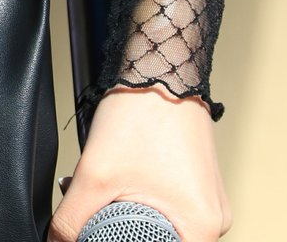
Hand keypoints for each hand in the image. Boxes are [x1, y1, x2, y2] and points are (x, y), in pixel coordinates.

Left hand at [49, 86, 231, 241]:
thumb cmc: (141, 111)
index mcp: (202, 228)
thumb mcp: (95, 174)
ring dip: (133, 219)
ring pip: (166, 229)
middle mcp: (215, 219)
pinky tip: (125, 184)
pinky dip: (146, 204)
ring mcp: (208, 200)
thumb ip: (71, 220)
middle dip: (124, 233)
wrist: (158, 62)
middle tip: (102, 210)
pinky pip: (172, 209)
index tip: (104, 236)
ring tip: (111, 192)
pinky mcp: (198, 184)